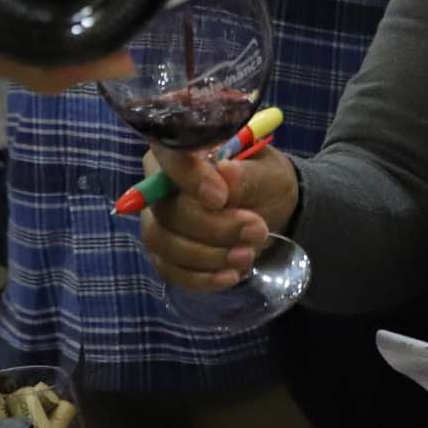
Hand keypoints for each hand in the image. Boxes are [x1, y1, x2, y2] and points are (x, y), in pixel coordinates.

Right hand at [140, 145, 299, 290]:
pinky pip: (169, 270)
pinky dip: (200, 277)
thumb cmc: (264, 182)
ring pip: (163, 242)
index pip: (166, 155)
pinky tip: (230, 276)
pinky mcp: (164, 254)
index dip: (187, 176)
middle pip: (166, 209)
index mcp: (182, 150)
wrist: (270, 213)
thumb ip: (247, 175)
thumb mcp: (269, 174)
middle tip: (256, 230)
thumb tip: (225, 172)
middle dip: (213, 227)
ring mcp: (157, 221)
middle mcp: (159, 184)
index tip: (221, 198)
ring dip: (207, 256)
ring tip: (247, 255)